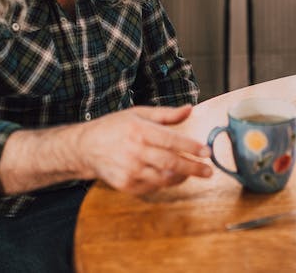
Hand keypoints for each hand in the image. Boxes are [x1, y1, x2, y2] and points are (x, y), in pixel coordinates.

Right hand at [77, 104, 212, 195]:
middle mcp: (135, 152)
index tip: (207, 152)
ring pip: (164, 178)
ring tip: (192, 173)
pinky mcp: (126, 185)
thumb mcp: (138, 113)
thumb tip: (189, 109)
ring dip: (181, 177)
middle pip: (171, 163)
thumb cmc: (115, 127)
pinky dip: (165, 183)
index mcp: (139, 131)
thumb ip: (166, 114)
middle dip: (194, 168)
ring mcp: (130, 171)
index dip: (191, 147)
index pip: (172, 141)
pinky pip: (152, 187)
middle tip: (209, 170)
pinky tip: (170, 176)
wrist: (86, 148)